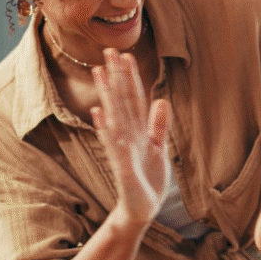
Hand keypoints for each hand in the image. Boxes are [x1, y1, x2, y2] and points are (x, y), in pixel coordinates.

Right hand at [91, 49, 170, 226]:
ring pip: (115, 116)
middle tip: (108, 50)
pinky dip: (107, 130)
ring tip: (99, 73)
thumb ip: (159, 126)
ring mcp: (123, 150)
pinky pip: (114, 145)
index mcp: (138, 132)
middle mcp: (128, 136)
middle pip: (122, 101)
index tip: (127, 55)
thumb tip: (161, 100)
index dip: (132, 78)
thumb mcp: (158, 149)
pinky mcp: (122, 166)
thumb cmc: (148, 180)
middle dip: (116, 76)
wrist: (143, 208)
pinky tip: (99, 114)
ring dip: (107, 95)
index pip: (134, 99)